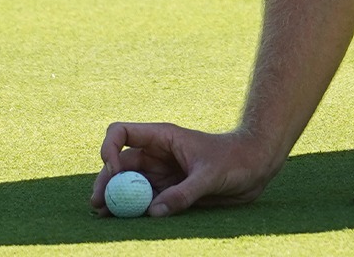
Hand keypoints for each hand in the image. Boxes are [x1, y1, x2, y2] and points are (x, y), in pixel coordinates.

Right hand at [90, 122, 280, 217]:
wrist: (255, 167)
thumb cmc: (235, 159)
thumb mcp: (210, 175)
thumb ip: (184, 193)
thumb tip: (153, 212)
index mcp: (162, 138)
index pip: (122, 133)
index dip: (109, 149)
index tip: (113, 170)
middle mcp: (156, 154)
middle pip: (120, 165)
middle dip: (106, 182)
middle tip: (97, 204)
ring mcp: (161, 173)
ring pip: (130, 185)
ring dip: (116, 199)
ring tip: (102, 215)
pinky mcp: (170, 191)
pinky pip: (145, 200)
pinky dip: (133, 210)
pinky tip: (124, 220)